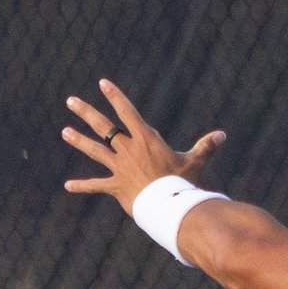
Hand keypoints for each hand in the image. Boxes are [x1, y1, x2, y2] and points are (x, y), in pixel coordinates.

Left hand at [61, 78, 225, 210]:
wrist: (169, 205)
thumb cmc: (182, 183)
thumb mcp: (194, 162)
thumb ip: (205, 147)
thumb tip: (223, 135)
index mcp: (145, 139)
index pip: (127, 111)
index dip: (115, 96)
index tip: (102, 83)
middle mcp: (129, 149)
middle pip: (104, 126)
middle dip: (87, 112)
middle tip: (71, 100)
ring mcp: (119, 167)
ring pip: (95, 149)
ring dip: (79, 140)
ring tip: (64, 131)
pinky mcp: (116, 186)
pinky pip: (96, 185)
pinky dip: (82, 186)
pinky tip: (68, 186)